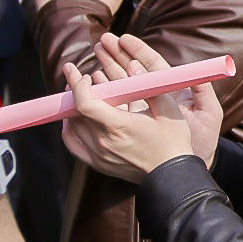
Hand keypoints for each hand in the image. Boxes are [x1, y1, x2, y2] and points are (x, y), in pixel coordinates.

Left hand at [60, 31, 219, 180]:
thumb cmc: (172, 141)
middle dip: (73, 90)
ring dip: (70, 108)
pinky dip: (69, 128)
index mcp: (118, 126)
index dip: (78, 85)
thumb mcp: (167, 108)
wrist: (171, 176)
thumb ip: (148, 86)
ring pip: (70, 127)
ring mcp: (98, 155)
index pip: (84, 104)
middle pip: (73, 113)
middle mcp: (103, 142)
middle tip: (75, 75)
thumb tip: (133, 65)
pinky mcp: (97, 163)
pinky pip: (73, 144)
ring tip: (76, 94)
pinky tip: (75, 119)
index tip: (84, 75)